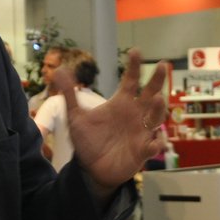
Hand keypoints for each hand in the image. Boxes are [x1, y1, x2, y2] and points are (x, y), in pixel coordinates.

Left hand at [60, 49, 169, 197]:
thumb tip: (59, 69)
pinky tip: (155, 142)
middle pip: (150, 94)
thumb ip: (70, 94)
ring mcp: (141, 132)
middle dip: (157, 80)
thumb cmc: (88, 141)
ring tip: (158, 99)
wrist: (91, 168)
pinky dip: (156, 144)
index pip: (131, 81)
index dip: (134, 66)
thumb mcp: (76, 117)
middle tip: (161, 65)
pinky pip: (153, 146)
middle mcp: (135, 114)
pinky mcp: (142, 151)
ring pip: (156, 117)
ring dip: (159, 109)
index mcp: (122, 103)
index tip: (135, 51)